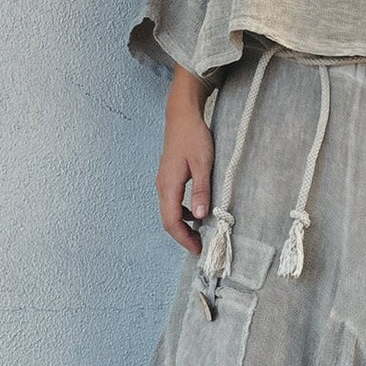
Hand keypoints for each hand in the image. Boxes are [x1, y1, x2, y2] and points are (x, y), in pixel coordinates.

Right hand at [157, 66, 213, 254]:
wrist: (182, 116)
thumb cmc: (194, 137)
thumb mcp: (203, 163)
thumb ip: (201, 190)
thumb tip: (200, 216)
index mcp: (168, 185)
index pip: (171, 221)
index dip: (184, 238)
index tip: (198, 249)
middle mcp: (162, 187)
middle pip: (168, 220)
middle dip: (183, 236)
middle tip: (201, 246)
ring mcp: (163, 183)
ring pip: (170, 212)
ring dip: (183, 226)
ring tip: (200, 233)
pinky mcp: (168, 178)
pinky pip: (172, 202)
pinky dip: (183, 213)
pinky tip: (197, 213)